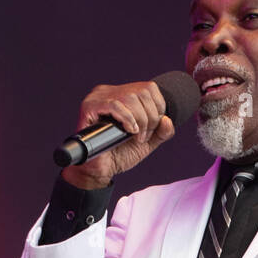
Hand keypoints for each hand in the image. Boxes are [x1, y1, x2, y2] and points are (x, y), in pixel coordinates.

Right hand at [61, 79, 176, 188]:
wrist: (101, 170)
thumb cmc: (120, 154)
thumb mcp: (147, 142)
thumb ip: (161, 132)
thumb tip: (167, 119)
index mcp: (123, 94)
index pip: (149, 88)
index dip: (158, 109)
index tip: (151, 130)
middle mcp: (110, 92)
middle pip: (142, 92)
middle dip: (150, 118)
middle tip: (143, 137)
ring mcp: (98, 97)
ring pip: (130, 97)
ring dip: (140, 120)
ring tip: (136, 137)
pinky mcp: (89, 107)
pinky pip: (115, 105)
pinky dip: (127, 119)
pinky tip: (129, 131)